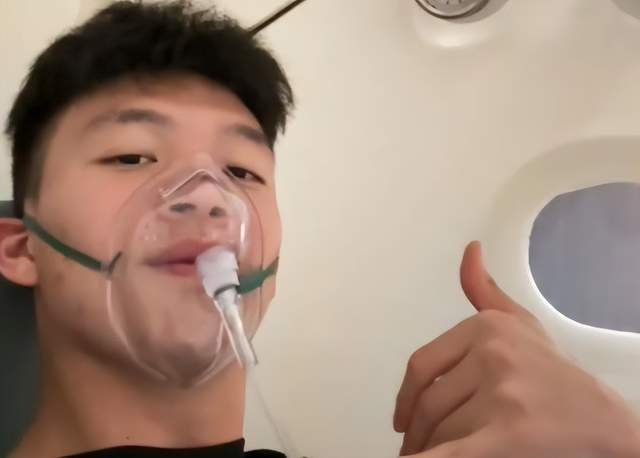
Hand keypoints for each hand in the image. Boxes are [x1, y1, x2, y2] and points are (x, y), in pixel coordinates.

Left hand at [394, 241, 639, 457]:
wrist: (605, 420)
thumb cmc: (556, 373)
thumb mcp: (521, 323)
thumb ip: (485, 291)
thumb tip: (470, 249)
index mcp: (485, 327)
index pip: (421, 366)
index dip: (405, 398)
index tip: (402, 420)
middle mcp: (491, 353)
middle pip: (429, 405)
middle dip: (419, 433)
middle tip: (419, 447)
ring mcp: (501, 393)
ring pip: (443, 432)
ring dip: (434, 449)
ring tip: (437, 453)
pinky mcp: (510, 432)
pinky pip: (454, 452)